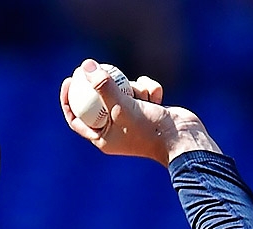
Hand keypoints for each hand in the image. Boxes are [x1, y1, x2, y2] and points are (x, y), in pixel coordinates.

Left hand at [60, 59, 221, 165]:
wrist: (183, 138)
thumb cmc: (148, 129)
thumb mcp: (120, 106)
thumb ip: (102, 86)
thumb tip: (85, 66)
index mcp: (102, 138)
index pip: (77, 118)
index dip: (69, 99)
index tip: (70, 79)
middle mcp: (115, 130)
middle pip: (99, 101)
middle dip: (99, 84)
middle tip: (93, 66)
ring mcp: (132, 119)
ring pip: (123, 92)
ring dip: (133, 87)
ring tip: (141, 95)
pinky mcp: (148, 109)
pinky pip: (141, 91)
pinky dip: (148, 89)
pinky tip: (157, 97)